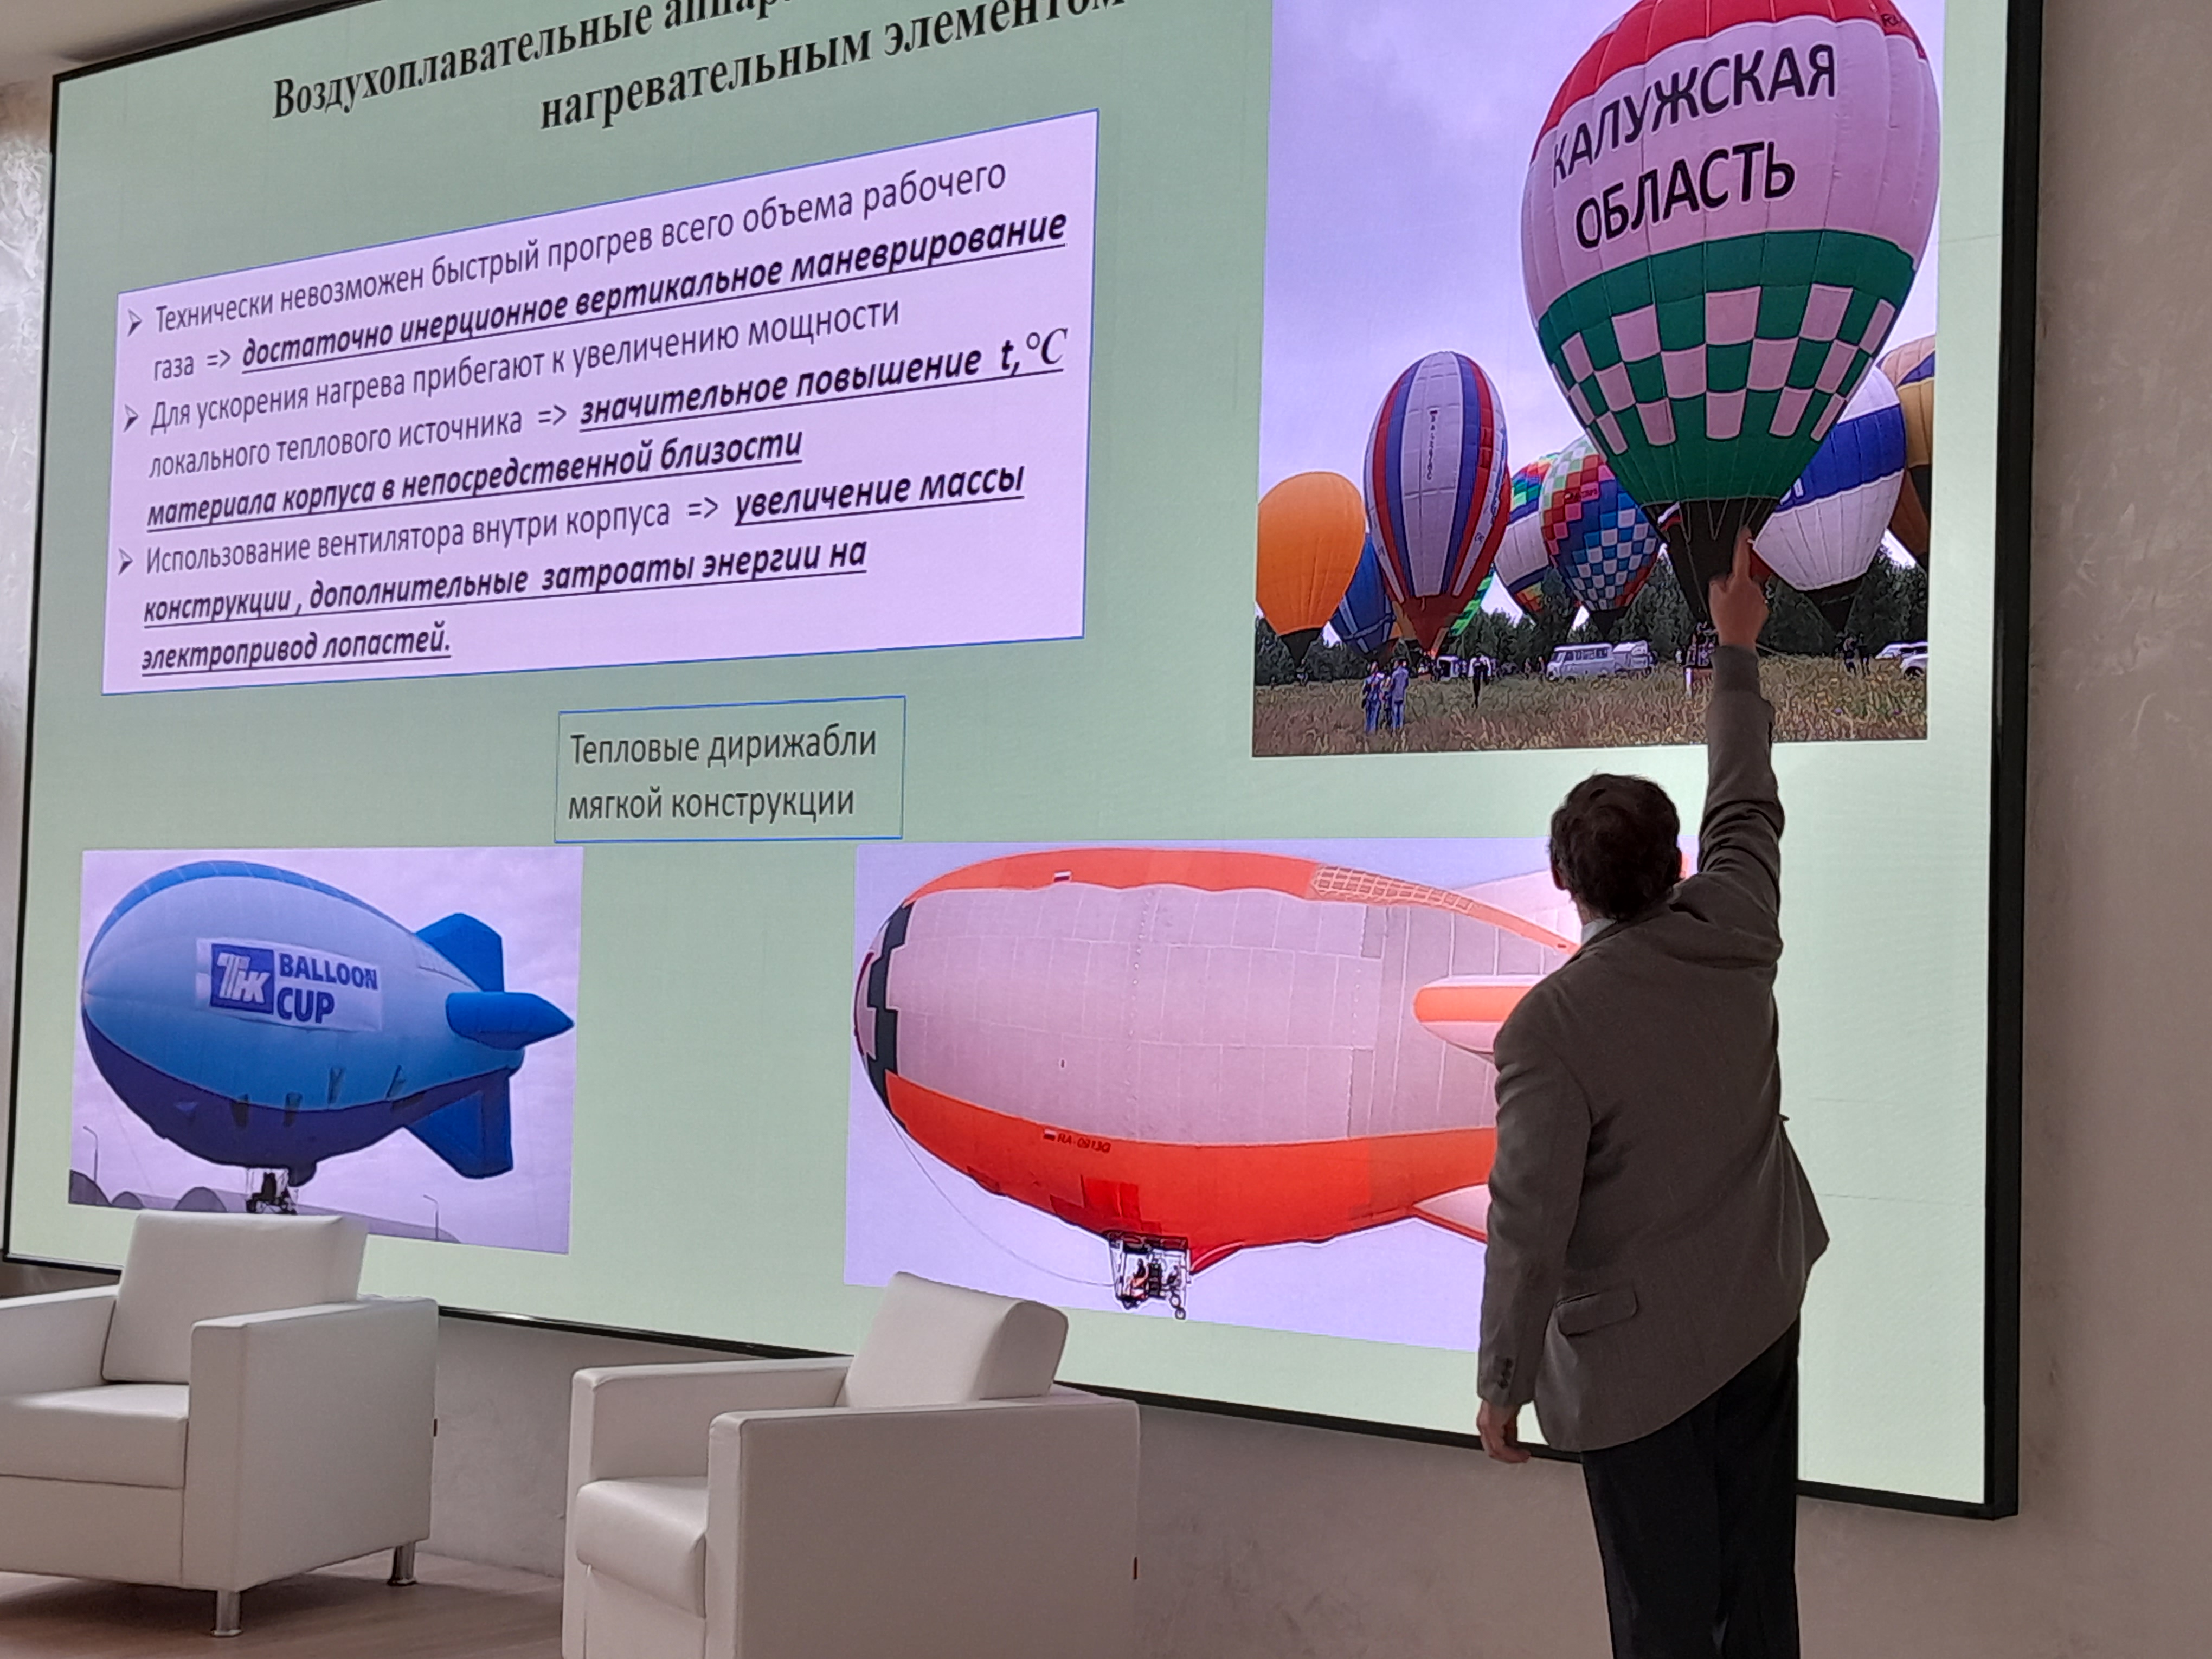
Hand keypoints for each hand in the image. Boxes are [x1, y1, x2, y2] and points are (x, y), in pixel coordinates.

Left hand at [1477, 1399, 1530, 1464]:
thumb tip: (1514, 1445)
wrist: (1506, 1384)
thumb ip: (1509, 1432)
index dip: (1507, 1454)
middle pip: (1493, 1451)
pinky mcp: (1489, 1426)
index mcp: (1486, 1424)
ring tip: (1523, 1456)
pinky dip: (1510, 1453)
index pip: (1493, 1446)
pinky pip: (1498, 1447)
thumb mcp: (1510, 1418)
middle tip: (1522, 1458)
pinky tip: (1520, 1452)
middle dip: (1509, 1458)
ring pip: (1495, 1451)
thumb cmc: (1506, 1395)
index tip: (1519, 1456)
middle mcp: (1483, 1426)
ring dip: (1511, 1457)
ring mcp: (1484, 1426)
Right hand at [1708, 528, 1768, 649]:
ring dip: (1741, 598)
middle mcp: (1753, 586)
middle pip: (1742, 578)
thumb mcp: (1713, 597)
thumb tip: (1721, 580)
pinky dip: (1747, 608)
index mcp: (1740, 580)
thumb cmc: (1726, 619)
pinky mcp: (1763, 609)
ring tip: (1732, 611)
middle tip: (1726, 600)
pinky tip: (1740, 616)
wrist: (1738, 639)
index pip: (1741, 556)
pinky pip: (1754, 603)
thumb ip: (1717, 582)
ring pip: (1748, 592)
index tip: (1745, 531)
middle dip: (1735, 585)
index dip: (1742, 542)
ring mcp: (1759, 598)